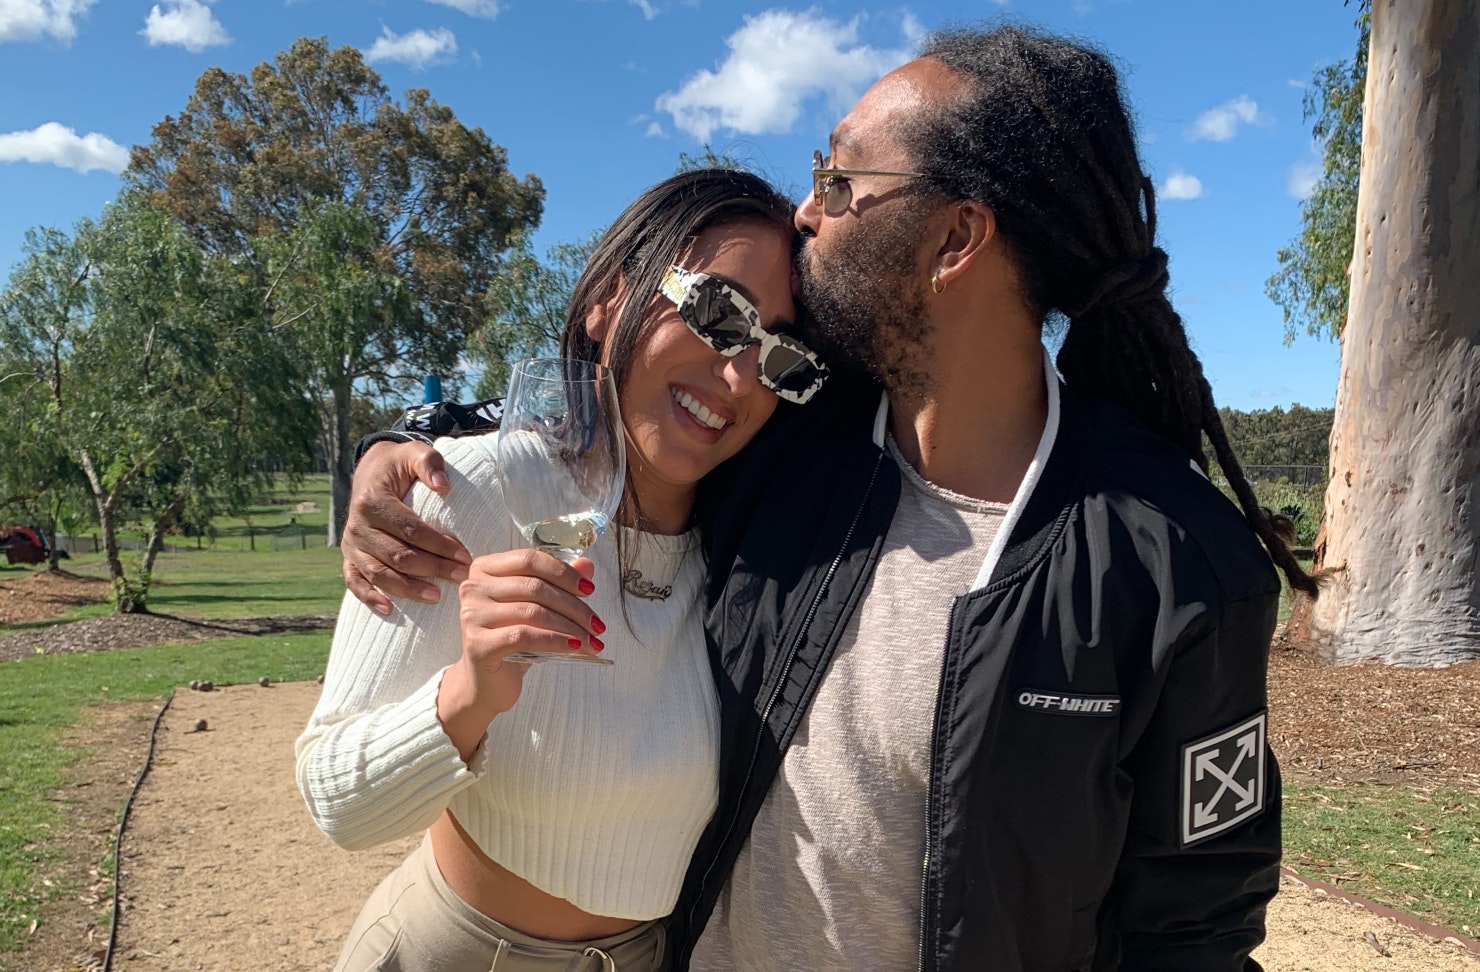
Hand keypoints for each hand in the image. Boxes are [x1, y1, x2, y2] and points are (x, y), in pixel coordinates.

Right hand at [342, 439, 472, 613]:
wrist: (372, 470)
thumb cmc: (400, 464)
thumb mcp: (415, 453)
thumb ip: (430, 463)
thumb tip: (443, 486)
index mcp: (372, 502)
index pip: (411, 530)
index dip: (439, 545)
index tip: (465, 556)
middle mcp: (357, 526)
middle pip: (398, 555)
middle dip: (432, 569)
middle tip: (460, 577)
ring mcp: (351, 545)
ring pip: (379, 573)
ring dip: (407, 589)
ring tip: (436, 597)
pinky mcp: (349, 557)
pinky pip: (354, 582)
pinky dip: (369, 597)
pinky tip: (390, 610)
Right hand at [437, 551, 603, 758]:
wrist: (486, 682)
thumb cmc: (511, 640)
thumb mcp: (536, 607)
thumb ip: (557, 582)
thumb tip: (586, 565)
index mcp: (485, 569)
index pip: (529, 560)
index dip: (564, 573)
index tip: (589, 589)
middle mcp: (473, 588)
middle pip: (535, 587)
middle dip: (574, 606)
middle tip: (597, 624)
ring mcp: (472, 616)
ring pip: (533, 612)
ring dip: (571, 627)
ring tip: (592, 640)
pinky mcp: (477, 644)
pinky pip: (525, 637)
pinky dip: (556, 641)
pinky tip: (575, 647)